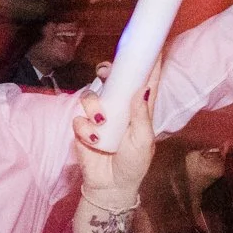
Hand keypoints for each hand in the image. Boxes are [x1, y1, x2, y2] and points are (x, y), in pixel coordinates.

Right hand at [72, 70, 154, 216]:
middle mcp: (120, 108)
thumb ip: (142, 115)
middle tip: (106, 71)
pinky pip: (79, 118)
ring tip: (101, 122)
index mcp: (139, 109)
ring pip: (91, 96)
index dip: (150, 64)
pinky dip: (85, 128)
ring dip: (94, 106)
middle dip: (108, 71)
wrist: (110, 186)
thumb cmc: (133, 163)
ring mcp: (100, 117)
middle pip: (113, 80)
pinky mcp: (83, 128)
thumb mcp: (143, 141)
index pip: (146, 82)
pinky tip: (93, 139)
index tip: (153, 46)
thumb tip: (144, 89)